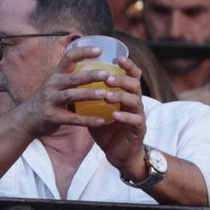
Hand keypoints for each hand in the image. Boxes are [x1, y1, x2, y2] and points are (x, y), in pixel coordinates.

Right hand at [6, 42, 114, 139]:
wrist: (26, 119)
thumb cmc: (48, 99)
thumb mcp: (55, 84)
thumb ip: (72, 78)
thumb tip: (102, 69)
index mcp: (55, 74)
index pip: (69, 57)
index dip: (83, 52)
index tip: (99, 50)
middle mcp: (52, 85)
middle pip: (72, 78)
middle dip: (90, 75)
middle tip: (107, 74)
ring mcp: (50, 101)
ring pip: (71, 96)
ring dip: (88, 94)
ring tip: (104, 94)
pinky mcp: (52, 117)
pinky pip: (72, 119)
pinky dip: (87, 120)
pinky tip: (102, 120)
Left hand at [87, 55, 148, 176]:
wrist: (119, 153)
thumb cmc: (107, 128)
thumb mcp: (96, 109)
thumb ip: (89, 95)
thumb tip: (70, 80)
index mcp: (126, 94)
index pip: (131, 75)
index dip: (128, 65)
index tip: (118, 56)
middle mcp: (135, 102)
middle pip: (135, 84)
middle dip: (121, 79)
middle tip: (107, 78)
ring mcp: (139, 115)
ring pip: (135, 101)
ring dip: (120, 96)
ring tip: (107, 95)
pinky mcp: (138, 129)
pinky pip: (135, 121)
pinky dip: (124, 117)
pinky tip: (114, 115)